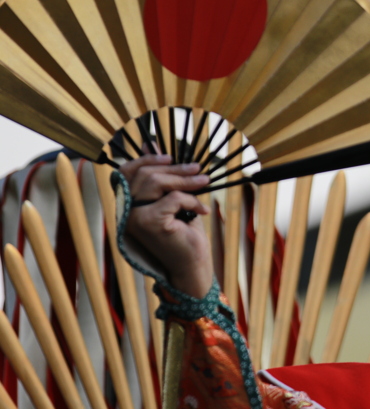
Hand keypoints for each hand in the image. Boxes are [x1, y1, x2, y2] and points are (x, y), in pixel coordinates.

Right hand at [121, 154, 212, 299]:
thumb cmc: (183, 233)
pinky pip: (173, 198)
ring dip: (186, 180)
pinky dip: (192, 200)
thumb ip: (163, 176)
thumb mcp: (173, 199)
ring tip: (205, 182)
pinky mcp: (149, 223)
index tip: (169, 156)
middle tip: (198, 169)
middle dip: (175, 168)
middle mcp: (125, 211)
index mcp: (126, 204)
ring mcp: (134, 218)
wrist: (192, 265)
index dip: (146, 159)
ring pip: (157, 183)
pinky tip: (203, 210)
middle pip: (146, 175)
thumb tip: (153, 144)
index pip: (125, 173)